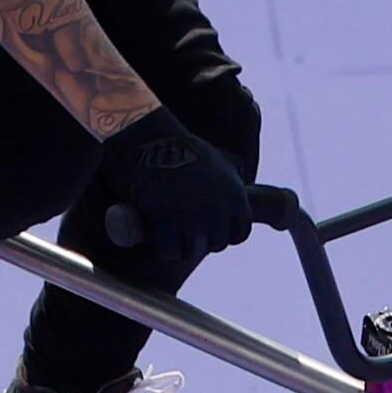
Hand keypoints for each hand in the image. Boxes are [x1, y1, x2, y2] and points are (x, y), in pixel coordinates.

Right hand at [89, 111, 254, 257]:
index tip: (209, 227)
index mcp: (235, 196)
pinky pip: (170, 252)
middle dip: (201, 239)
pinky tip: (157, 236)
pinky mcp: (165, 223)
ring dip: (181, 246)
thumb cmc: (180, 147)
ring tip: (170, 233)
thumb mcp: (217, 156)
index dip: (224, 233)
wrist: (148, 140)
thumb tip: (242, 174)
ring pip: (192, 251)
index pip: (239, 234)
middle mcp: (218, 210)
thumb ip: (233, 170)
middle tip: (184, 227)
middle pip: (216, 244)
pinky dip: (163, 247)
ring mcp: (192, 219)